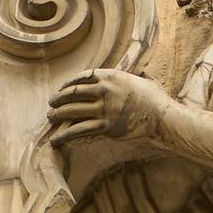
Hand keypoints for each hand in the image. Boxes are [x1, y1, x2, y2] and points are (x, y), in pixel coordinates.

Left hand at [48, 70, 176, 146]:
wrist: (163, 117)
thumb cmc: (156, 99)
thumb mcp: (145, 80)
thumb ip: (137, 75)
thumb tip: (139, 72)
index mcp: (111, 76)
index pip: (82, 77)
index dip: (69, 83)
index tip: (62, 88)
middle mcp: (105, 90)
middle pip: (73, 93)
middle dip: (59, 98)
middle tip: (51, 103)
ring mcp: (104, 108)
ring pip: (72, 111)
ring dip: (58, 114)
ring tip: (50, 117)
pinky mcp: (105, 126)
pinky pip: (79, 130)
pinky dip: (64, 135)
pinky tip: (55, 139)